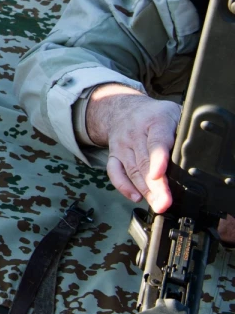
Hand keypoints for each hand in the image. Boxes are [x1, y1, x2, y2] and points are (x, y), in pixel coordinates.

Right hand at [85, 85, 180, 212]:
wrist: (122, 108)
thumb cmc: (155, 114)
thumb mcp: (175, 113)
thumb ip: (186, 130)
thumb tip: (201, 150)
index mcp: (155, 121)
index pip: (156, 142)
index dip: (157, 159)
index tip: (159, 175)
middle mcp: (135, 133)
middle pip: (144, 162)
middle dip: (155, 185)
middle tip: (164, 203)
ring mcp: (122, 145)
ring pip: (132, 170)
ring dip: (144, 190)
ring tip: (158, 205)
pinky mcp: (113, 154)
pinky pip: (114, 172)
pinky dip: (123, 186)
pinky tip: (136, 196)